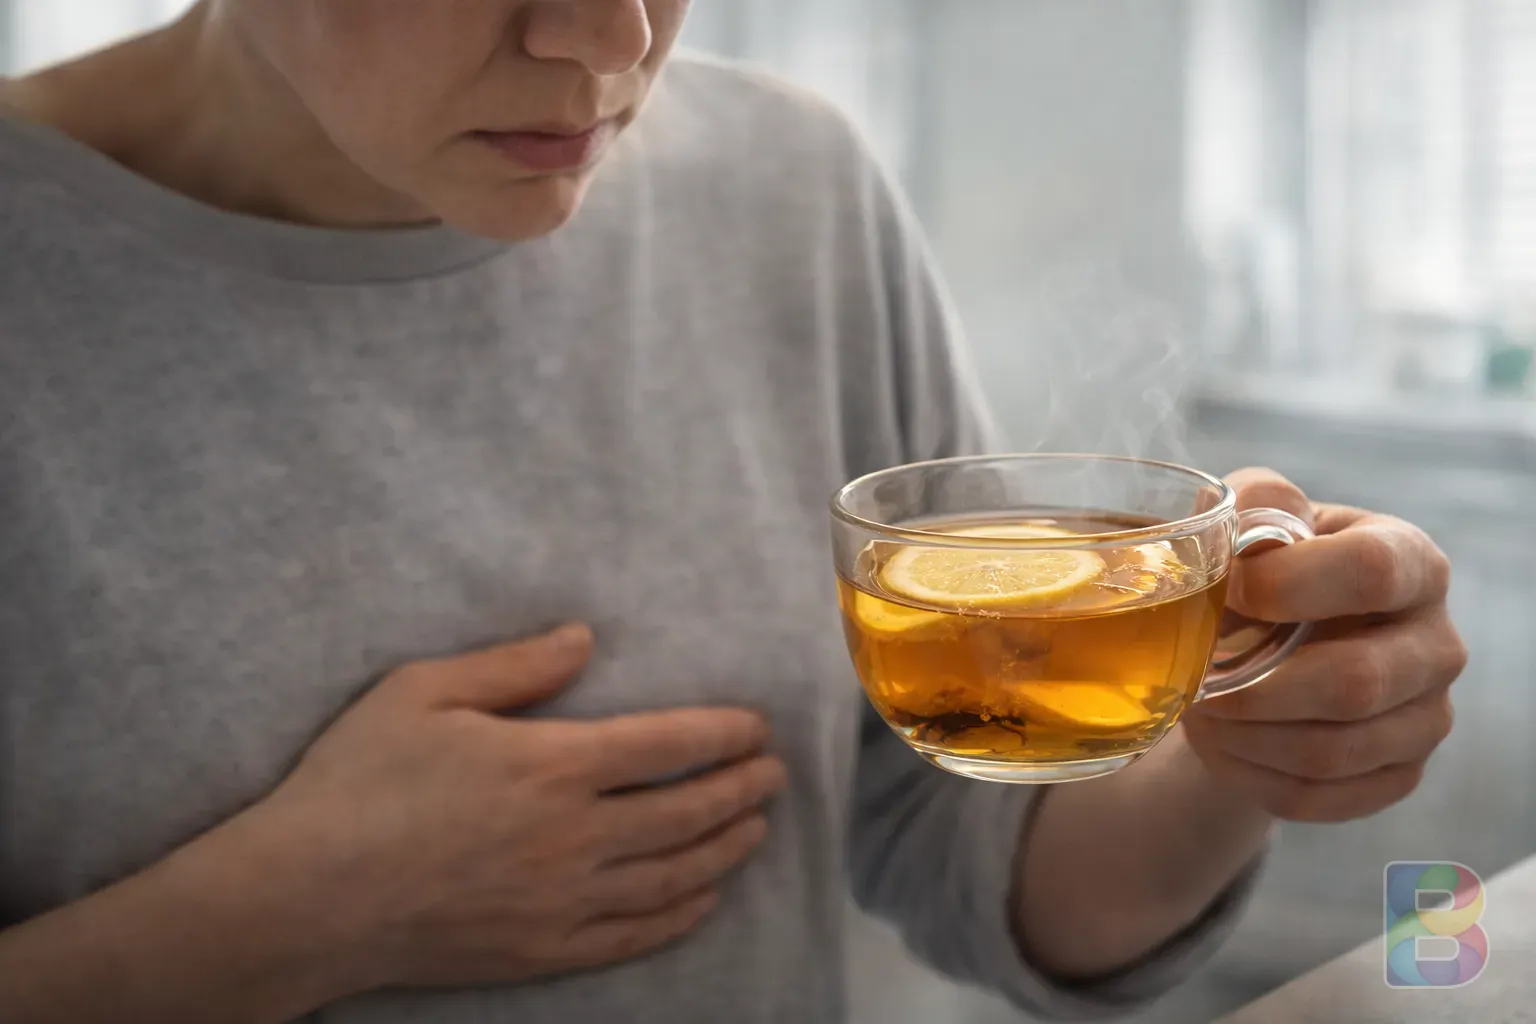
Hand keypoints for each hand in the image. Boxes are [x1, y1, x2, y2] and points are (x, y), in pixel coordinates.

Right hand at [252, 623, 786, 992]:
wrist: (304, 897)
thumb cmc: (356, 782)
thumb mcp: (422, 693)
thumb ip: (514, 665)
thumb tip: (584, 637)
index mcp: (550, 766)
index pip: (666, 744)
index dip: (722, 734)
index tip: (756, 726)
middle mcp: (572, 837)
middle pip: (686, 811)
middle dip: (742, 789)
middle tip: (775, 773)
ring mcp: (561, 901)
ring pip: (673, 877)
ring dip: (726, 849)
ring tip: (756, 827)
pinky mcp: (541, 951)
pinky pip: (632, 936)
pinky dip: (680, 917)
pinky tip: (703, 901)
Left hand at [1180, 469, 1466, 821]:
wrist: (1274, 638)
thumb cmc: (1267, 564)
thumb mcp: (1258, 516)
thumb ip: (1251, 504)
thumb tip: (1234, 529)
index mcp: (1411, 562)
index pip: (1372, 572)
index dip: (1288, 584)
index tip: (1228, 591)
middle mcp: (1436, 643)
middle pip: (1357, 682)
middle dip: (1255, 687)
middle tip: (1196, 678)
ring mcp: (1426, 717)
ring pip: (1332, 751)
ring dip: (1245, 735)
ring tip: (1198, 710)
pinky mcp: (1397, 775)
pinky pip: (1317, 795)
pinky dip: (1251, 774)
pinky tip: (1223, 743)